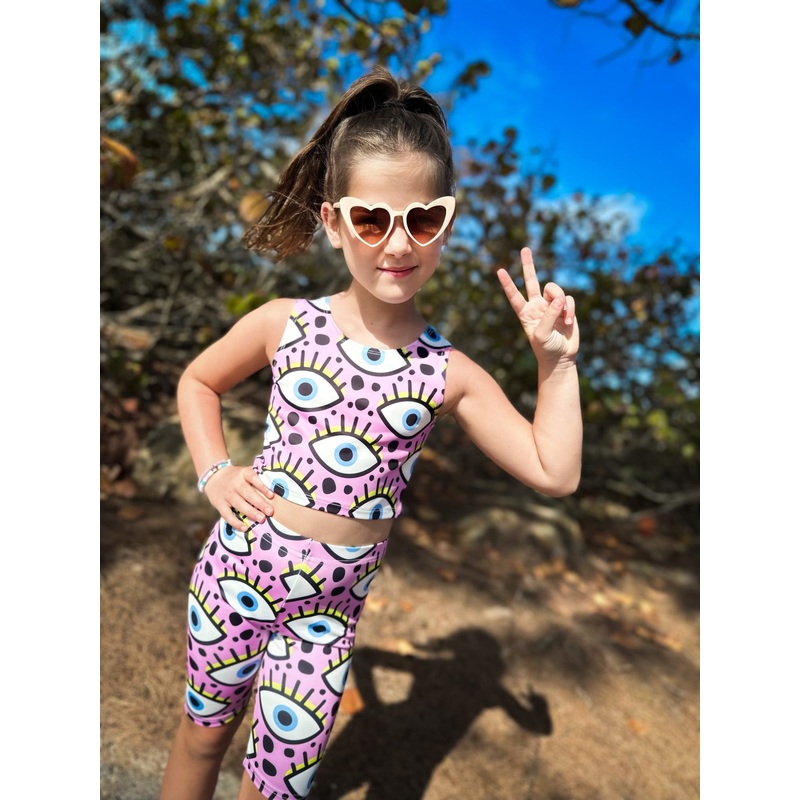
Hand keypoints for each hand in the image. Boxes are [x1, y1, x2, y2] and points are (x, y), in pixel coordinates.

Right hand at [203, 465, 274, 530]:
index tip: (271, 495)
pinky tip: (245, 528)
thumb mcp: (245, 472)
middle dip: (259, 503)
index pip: (253, 478)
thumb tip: (277, 485)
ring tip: (262, 519)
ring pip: (239, 504)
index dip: (262, 486)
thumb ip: (258, 478)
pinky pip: (227, 515)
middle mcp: (234, 483)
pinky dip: (235, 522)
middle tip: (270, 512)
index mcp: (243, 473)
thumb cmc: (237, 476)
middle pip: (247, 493)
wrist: (214, 476)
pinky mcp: (219, 504)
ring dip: (251, 512)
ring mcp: (226, 494)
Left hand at [497, 247, 578, 363]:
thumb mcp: (541, 334)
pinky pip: (568, 300)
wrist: (561, 357)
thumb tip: (559, 297)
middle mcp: (537, 306)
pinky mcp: (566, 307)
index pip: (514, 296)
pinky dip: (569, 310)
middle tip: (524, 249)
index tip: (499, 271)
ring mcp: (551, 305)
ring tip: (562, 318)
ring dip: (560, 302)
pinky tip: (568, 322)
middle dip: (528, 265)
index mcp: (525, 313)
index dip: (508, 284)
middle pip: (532, 280)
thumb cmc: (546, 349)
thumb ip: (548, 315)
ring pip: (555, 290)